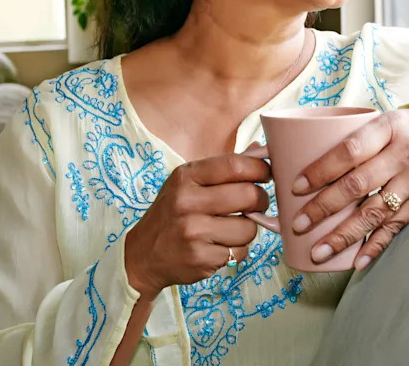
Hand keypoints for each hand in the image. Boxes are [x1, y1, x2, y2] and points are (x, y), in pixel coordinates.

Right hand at [124, 152, 270, 296]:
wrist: (142, 255)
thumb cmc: (172, 214)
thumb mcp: (187, 183)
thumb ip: (222, 169)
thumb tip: (261, 149)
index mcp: (186, 176)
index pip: (235, 165)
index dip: (260, 168)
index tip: (266, 174)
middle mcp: (188, 202)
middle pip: (249, 195)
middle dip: (261, 200)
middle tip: (256, 204)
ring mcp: (194, 232)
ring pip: (249, 227)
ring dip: (247, 229)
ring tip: (230, 229)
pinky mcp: (201, 259)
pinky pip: (240, 251)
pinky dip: (236, 250)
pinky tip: (218, 246)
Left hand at [291, 107, 408, 270]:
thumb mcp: (387, 118)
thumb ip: (356, 136)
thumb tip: (306, 153)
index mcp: (388, 128)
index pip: (349, 151)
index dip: (320, 170)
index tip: (295, 187)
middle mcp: (402, 156)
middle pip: (357, 186)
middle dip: (323, 208)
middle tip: (298, 225)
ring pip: (374, 213)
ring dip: (344, 236)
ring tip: (319, 252)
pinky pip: (397, 227)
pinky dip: (376, 246)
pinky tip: (357, 261)